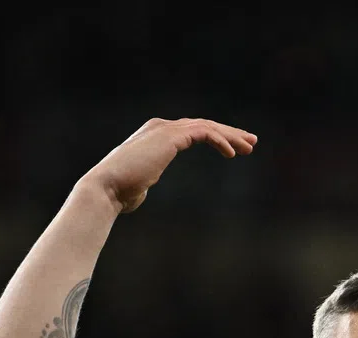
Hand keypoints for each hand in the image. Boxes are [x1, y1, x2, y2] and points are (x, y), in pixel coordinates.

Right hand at [78, 117, 257, 213]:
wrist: (107, 188)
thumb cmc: (119, 193)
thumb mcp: (137, 186)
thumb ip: (144, 183)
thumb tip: (141, 191)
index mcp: (155, 137)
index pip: (192, 131)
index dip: (216, 138)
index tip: (235, 150)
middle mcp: (160, 128)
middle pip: (203, 125)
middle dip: (229, 133)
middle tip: (251, 142)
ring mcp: (165, 130)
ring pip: (206, 126)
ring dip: (230, 136)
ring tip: (249, 147)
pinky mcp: (169, 137)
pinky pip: (202, 133)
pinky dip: (219, 141)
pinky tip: (233, 153)